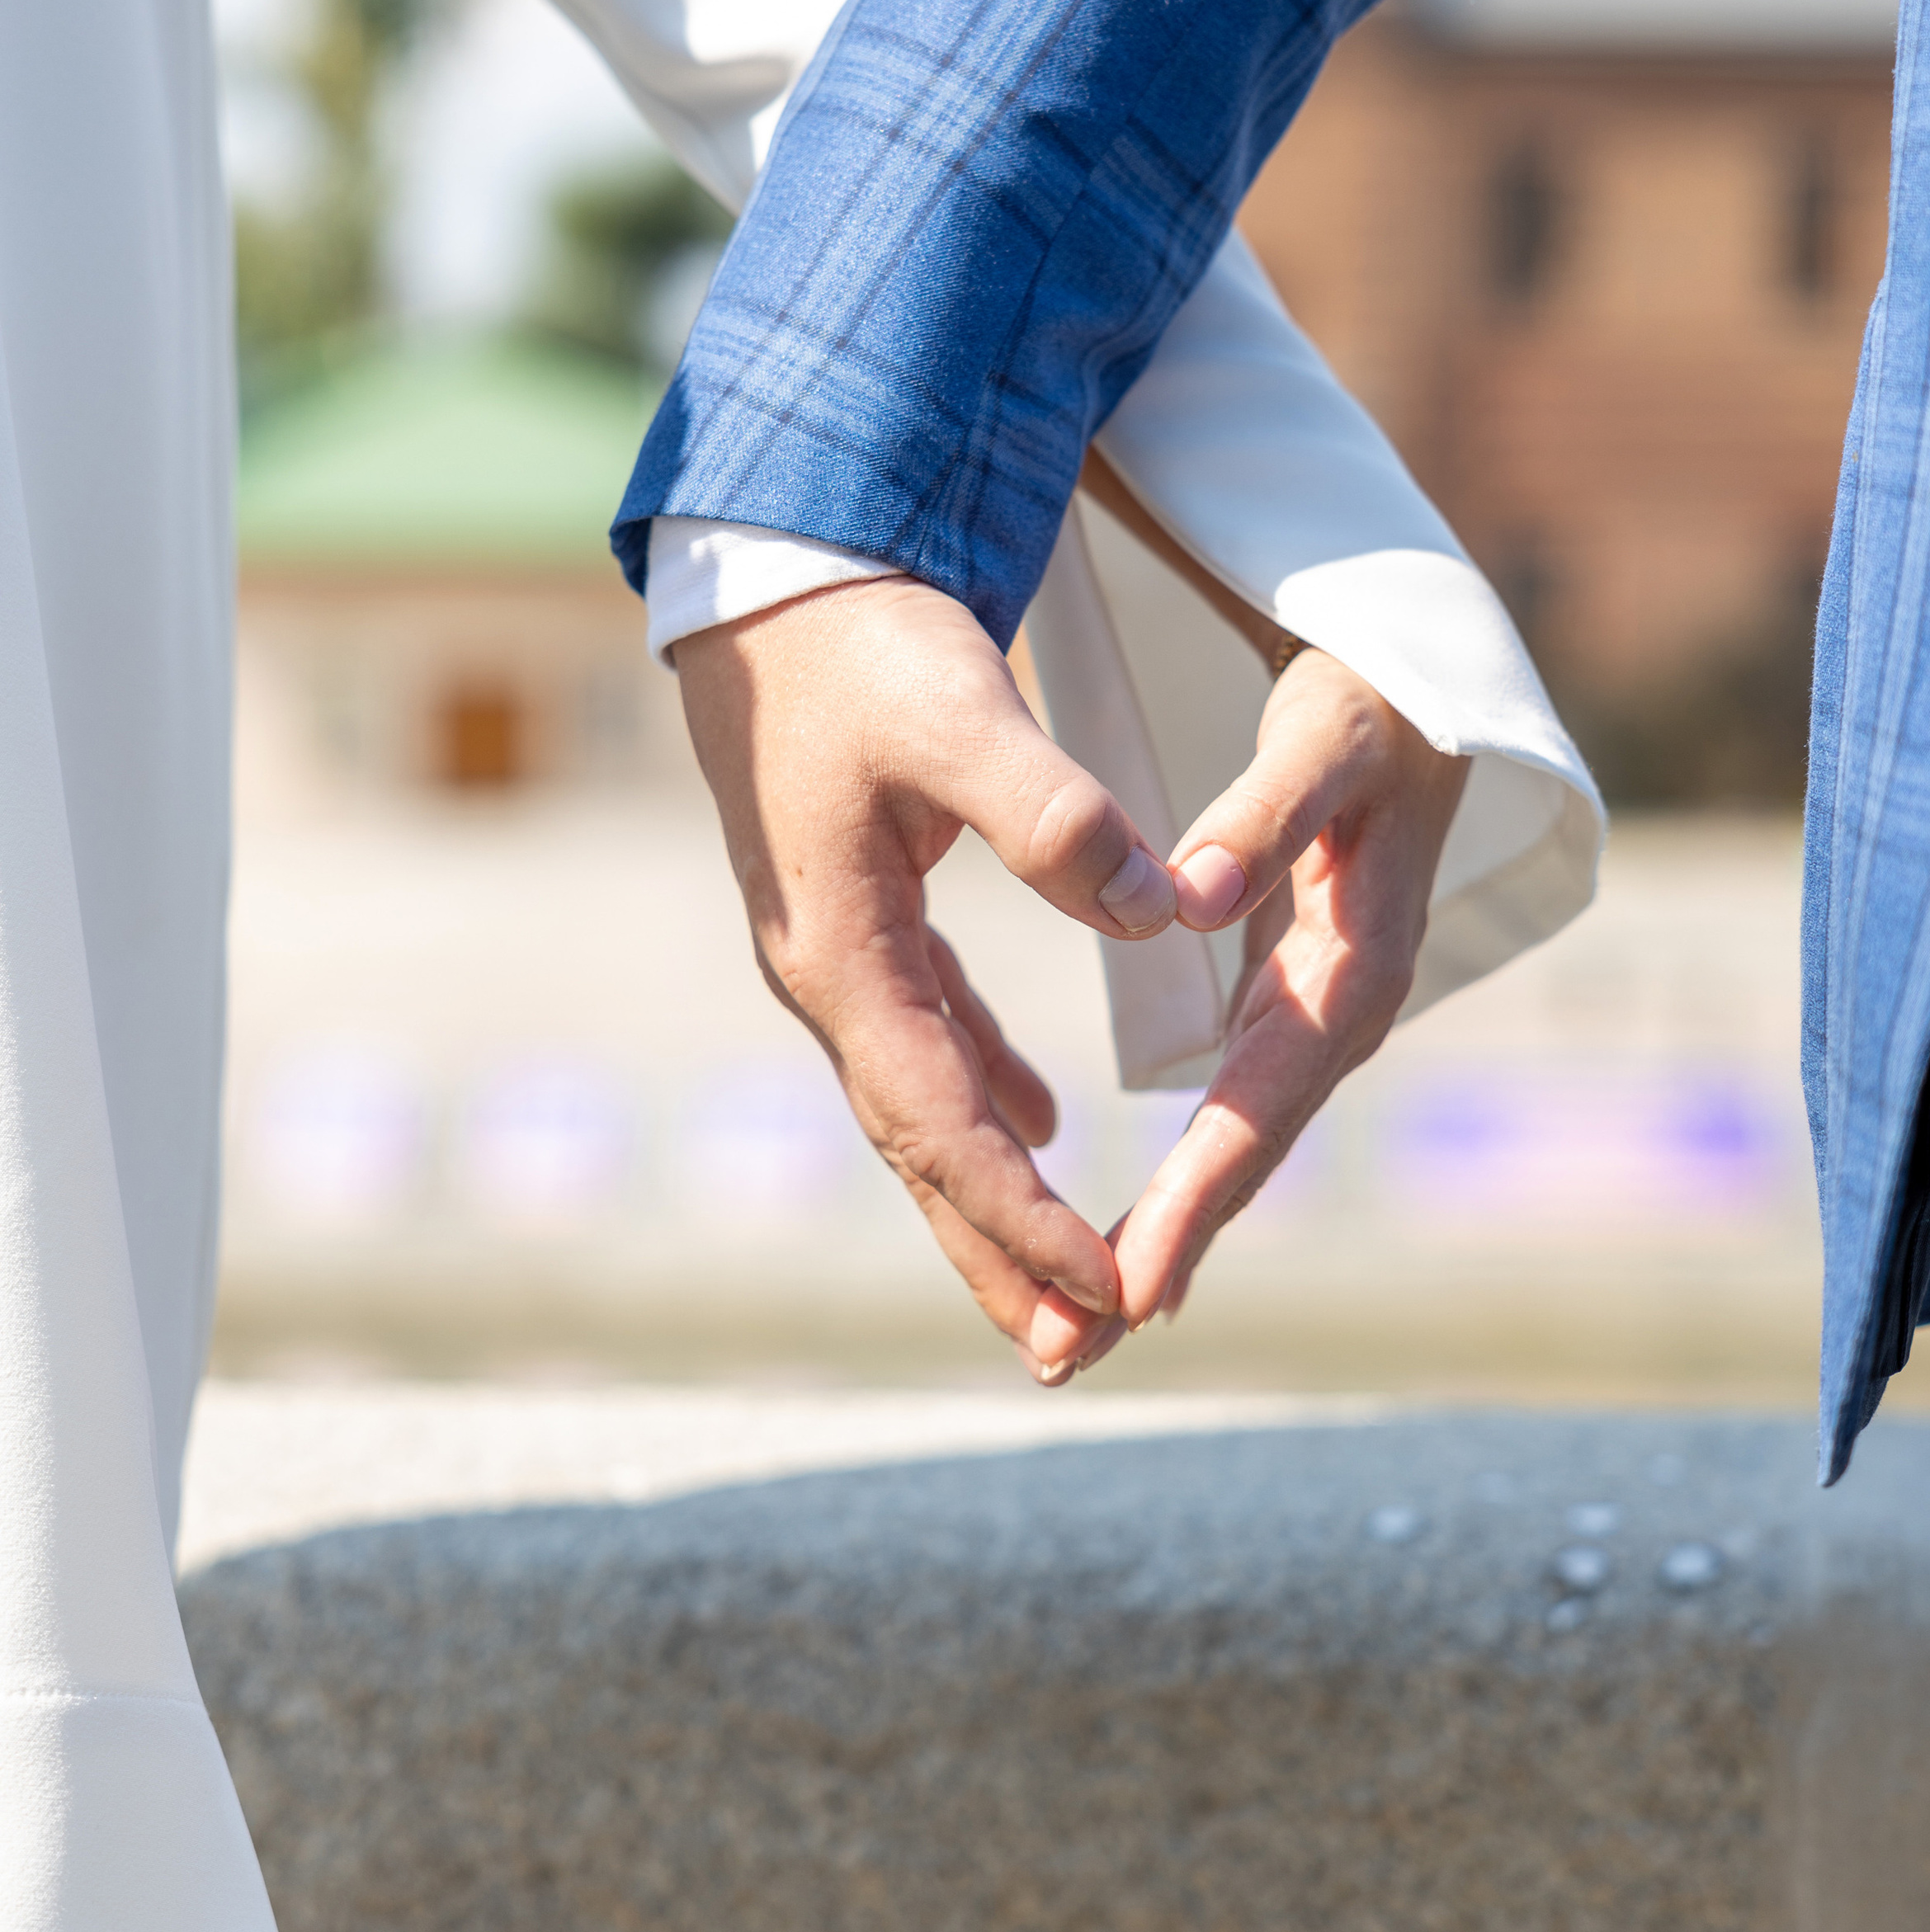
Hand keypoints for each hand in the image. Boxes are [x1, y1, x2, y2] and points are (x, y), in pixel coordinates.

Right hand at [671, 574, 1178, 1378]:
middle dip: (997, 1257)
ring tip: (1059, 1289)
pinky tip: (1036, 1120)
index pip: (943, 1122)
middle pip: (920, 1152)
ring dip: (988, 1199)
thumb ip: (1058, 815)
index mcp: (841, 953)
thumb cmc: (857, 640)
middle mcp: (825, 977)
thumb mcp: (962, 713)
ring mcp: (834, 954)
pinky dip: (981, 1097)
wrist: (765, 575)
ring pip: (922, 1110)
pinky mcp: (857, 919)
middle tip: (1076, 1355)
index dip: (1024, 1214)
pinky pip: (924, 1040)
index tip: (1106, 1286)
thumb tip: (1162, 905)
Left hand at [1074, 645, 1469, 1358]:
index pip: (1261, 1099)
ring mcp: (1325, 1020)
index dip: (1195, 1196)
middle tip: (1067, 1358)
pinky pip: (1240, 1119)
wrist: (1427, 689)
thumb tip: (1194, 906)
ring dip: (1169, 1245)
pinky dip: (1188, 1193)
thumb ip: (1262, 817)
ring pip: (1243, 1151)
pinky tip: (1137, 1253)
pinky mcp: (1296, 1012)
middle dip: (1164, 1259)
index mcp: (1358, 964)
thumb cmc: (1369, 705)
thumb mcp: (1323, 739)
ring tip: (1080, 1337)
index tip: (1129, 1289)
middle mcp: (1348, 1013)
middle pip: (1249, 1156)